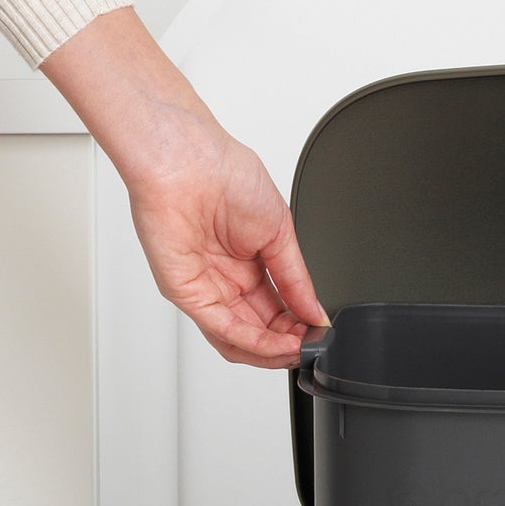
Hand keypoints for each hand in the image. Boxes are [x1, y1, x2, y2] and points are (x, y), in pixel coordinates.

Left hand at [41, 9, 325, 368]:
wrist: (187, 155)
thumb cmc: (221, 171)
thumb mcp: (279, 231)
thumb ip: (296, 279)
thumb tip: (316, 312)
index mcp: (248, 263)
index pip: (277, 311)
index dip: (299, 327)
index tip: (320, 333)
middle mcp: (224, 279)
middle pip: (258, 331)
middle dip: (288, 344)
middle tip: (311, 346)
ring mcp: (203, 286)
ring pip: (238, 338)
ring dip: (271, 350)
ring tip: (297, 348)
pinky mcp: (184, 290)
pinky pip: (219, 326)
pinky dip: (251, 340)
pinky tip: (274, 342)